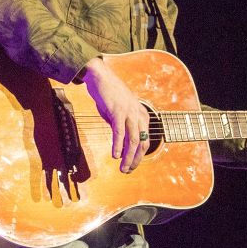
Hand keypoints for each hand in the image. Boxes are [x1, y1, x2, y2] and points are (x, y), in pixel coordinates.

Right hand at [84, 57, 151, 173]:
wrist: (101, 77)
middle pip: (142, 143)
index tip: (132, 165)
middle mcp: (139, 115)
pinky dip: (118, 145)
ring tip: (123, 168)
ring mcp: (129, 113)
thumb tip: (119, 142)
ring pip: (133, 140)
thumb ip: (121, 126)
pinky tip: (115, 155)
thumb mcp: (119, 112)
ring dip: (128, 156)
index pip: (145, 140)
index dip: (139, 156)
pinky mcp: (118, 111)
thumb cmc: (110, 94)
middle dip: (136, 159)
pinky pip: (120, 132)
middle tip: (128, 170)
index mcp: (142, 115)